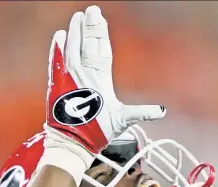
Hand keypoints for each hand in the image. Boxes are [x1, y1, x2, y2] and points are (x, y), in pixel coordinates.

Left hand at [46, 6, 165, 154]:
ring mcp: (69, 78)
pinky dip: (58, 48)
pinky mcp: (56, 85)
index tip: (101, 19)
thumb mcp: (122, 121)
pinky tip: (59, 36)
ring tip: (77, 17)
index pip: (103, 52)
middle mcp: (85, 76)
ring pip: (72, 49)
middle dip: (90, 28)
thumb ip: (141, 112)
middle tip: (91, 11)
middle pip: (88, 46)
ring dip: (75, 32)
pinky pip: (56, 61)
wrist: (72, 143)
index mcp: (102, 82)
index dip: (102, 35)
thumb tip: (161, 111)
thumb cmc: (97, 133)